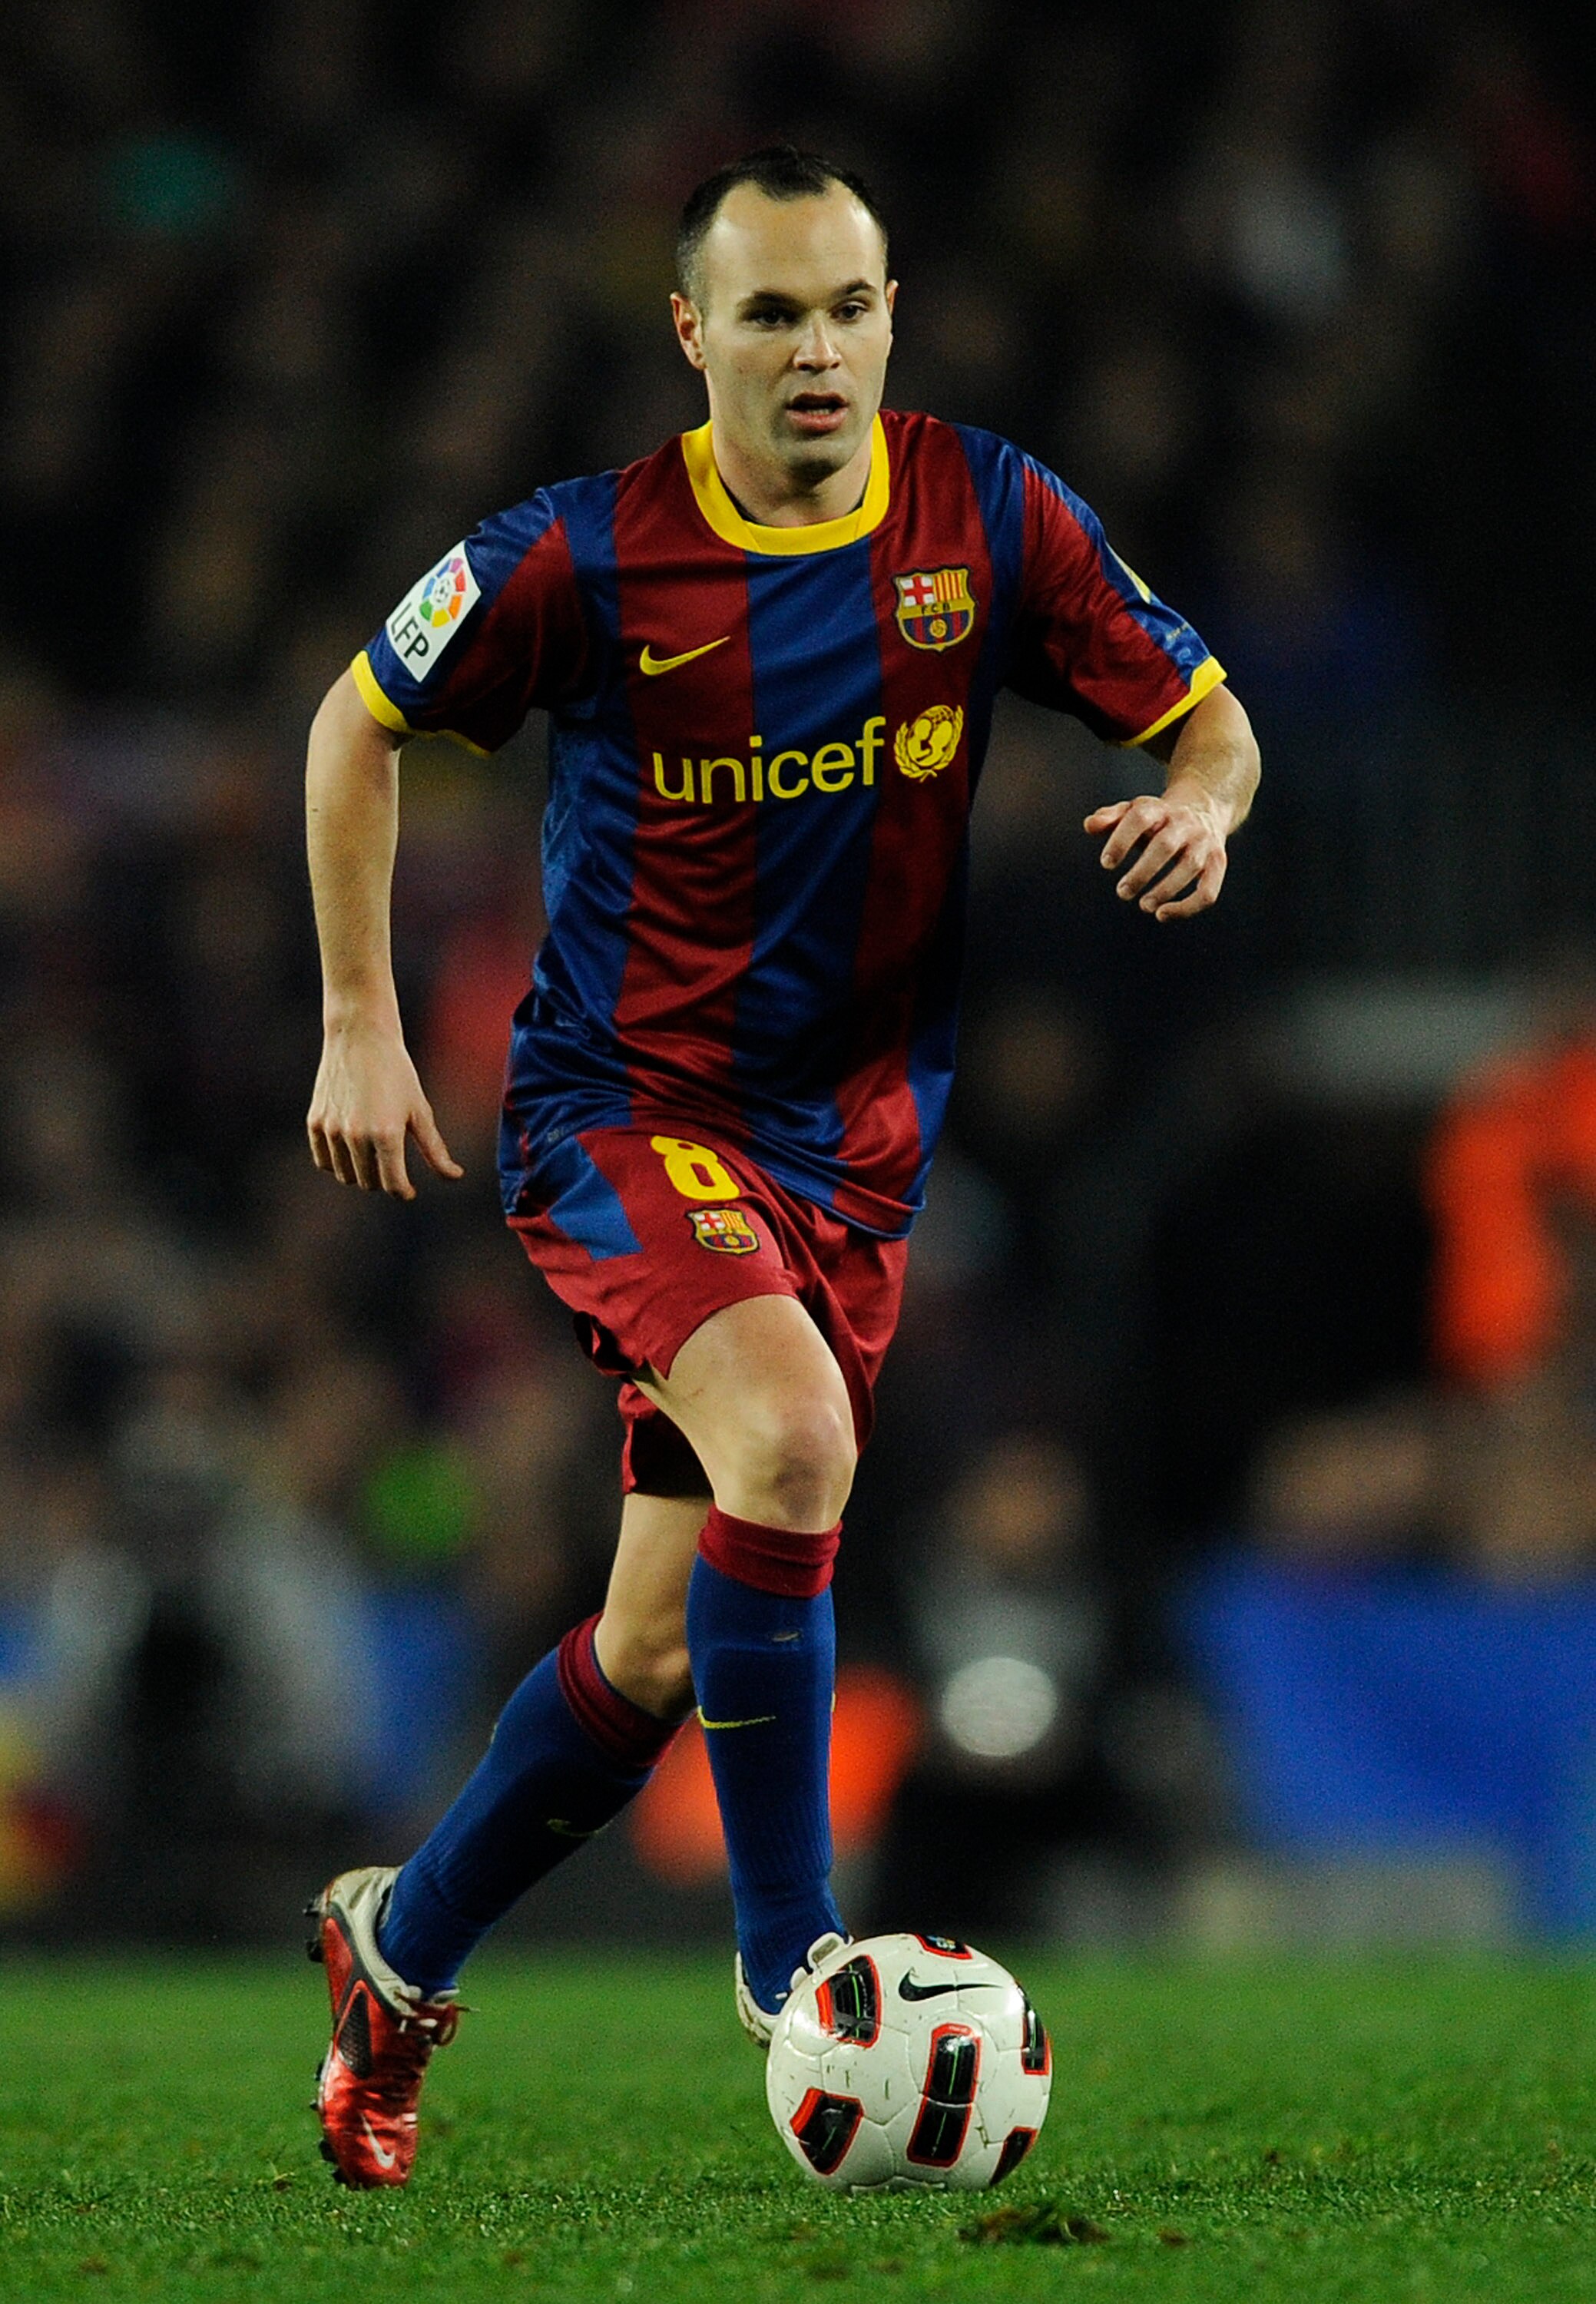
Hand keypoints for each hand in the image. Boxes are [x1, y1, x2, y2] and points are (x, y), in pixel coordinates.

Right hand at [307, 1021, 462, 1199]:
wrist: (360, 1039)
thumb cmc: (397, 1073)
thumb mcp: (420, 1110)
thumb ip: (435, 1149)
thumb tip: (455, 1176)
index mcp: (386, 1134)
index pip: (393, 1184)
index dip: (403, 1192)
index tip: (408, 1190)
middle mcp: (356, 1136)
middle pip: (369, 1183)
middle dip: (383, 1181)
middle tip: (393, 1167)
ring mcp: (332, 1130)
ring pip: (345, 1176)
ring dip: (360, 1174)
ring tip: (373, 1158)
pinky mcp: (315, 1122)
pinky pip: (324, 1161)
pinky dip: (337, 1163)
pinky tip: (352, 1151)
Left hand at [1084, 786, 1229, 920]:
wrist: (1203, 808)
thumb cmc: (1157, 818)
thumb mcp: (1133, 812)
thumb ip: (1109, 818)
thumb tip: (1090, 825)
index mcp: (1159, 809)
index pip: (1139, 818)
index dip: (1121, 840)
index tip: (1106, 864)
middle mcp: (1185, 823)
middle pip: (1165, 845)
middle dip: (1142, 872)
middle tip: (1122, 892)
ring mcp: (1204, 843)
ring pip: (1189, 866)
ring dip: (1165, 890)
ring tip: (1144, 906)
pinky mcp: (1217, 863)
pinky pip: (1208, 889)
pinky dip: (1188, 907)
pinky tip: (1163, 915)